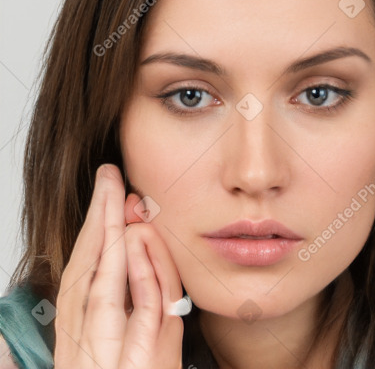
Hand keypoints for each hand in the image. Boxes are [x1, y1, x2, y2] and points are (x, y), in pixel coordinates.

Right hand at [54, 164, 183, 368]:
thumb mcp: (123, 344)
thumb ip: (129, 299)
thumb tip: (131, 246)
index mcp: (82, 336)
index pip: (81, 272)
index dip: (92, 229)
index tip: (107, 192)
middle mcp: (85, 344)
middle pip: (86, 270)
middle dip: (97, 220)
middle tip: (109, 178)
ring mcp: (107, 356)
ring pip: (103, 286)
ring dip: (111, 239)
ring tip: (122, 200)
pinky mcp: (136, 366)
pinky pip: (139, 313)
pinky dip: (138, 275)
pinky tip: (137, 244)